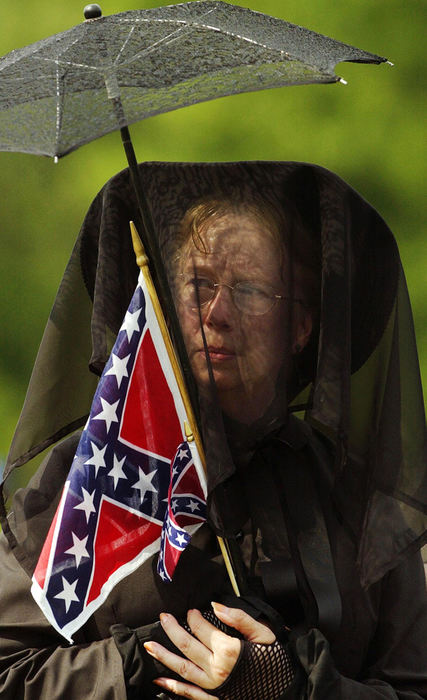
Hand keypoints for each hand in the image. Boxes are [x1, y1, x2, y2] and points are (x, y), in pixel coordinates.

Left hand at [143, 602, 275, 698]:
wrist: (285, 690)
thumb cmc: (275, 661)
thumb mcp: (263, 633)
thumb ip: (238, 617)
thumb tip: (215, 606)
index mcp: (229, 650)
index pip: (203, 629)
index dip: (194, 618)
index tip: (191, 612)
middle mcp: (218, 669)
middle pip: (187, 646)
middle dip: (172, 630)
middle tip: (163, 617)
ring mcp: (213, 688)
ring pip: (182, 669)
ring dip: (164, 656)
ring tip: (149, 646)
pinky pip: (188, 694)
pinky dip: (172, 687)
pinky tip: (159, 681)